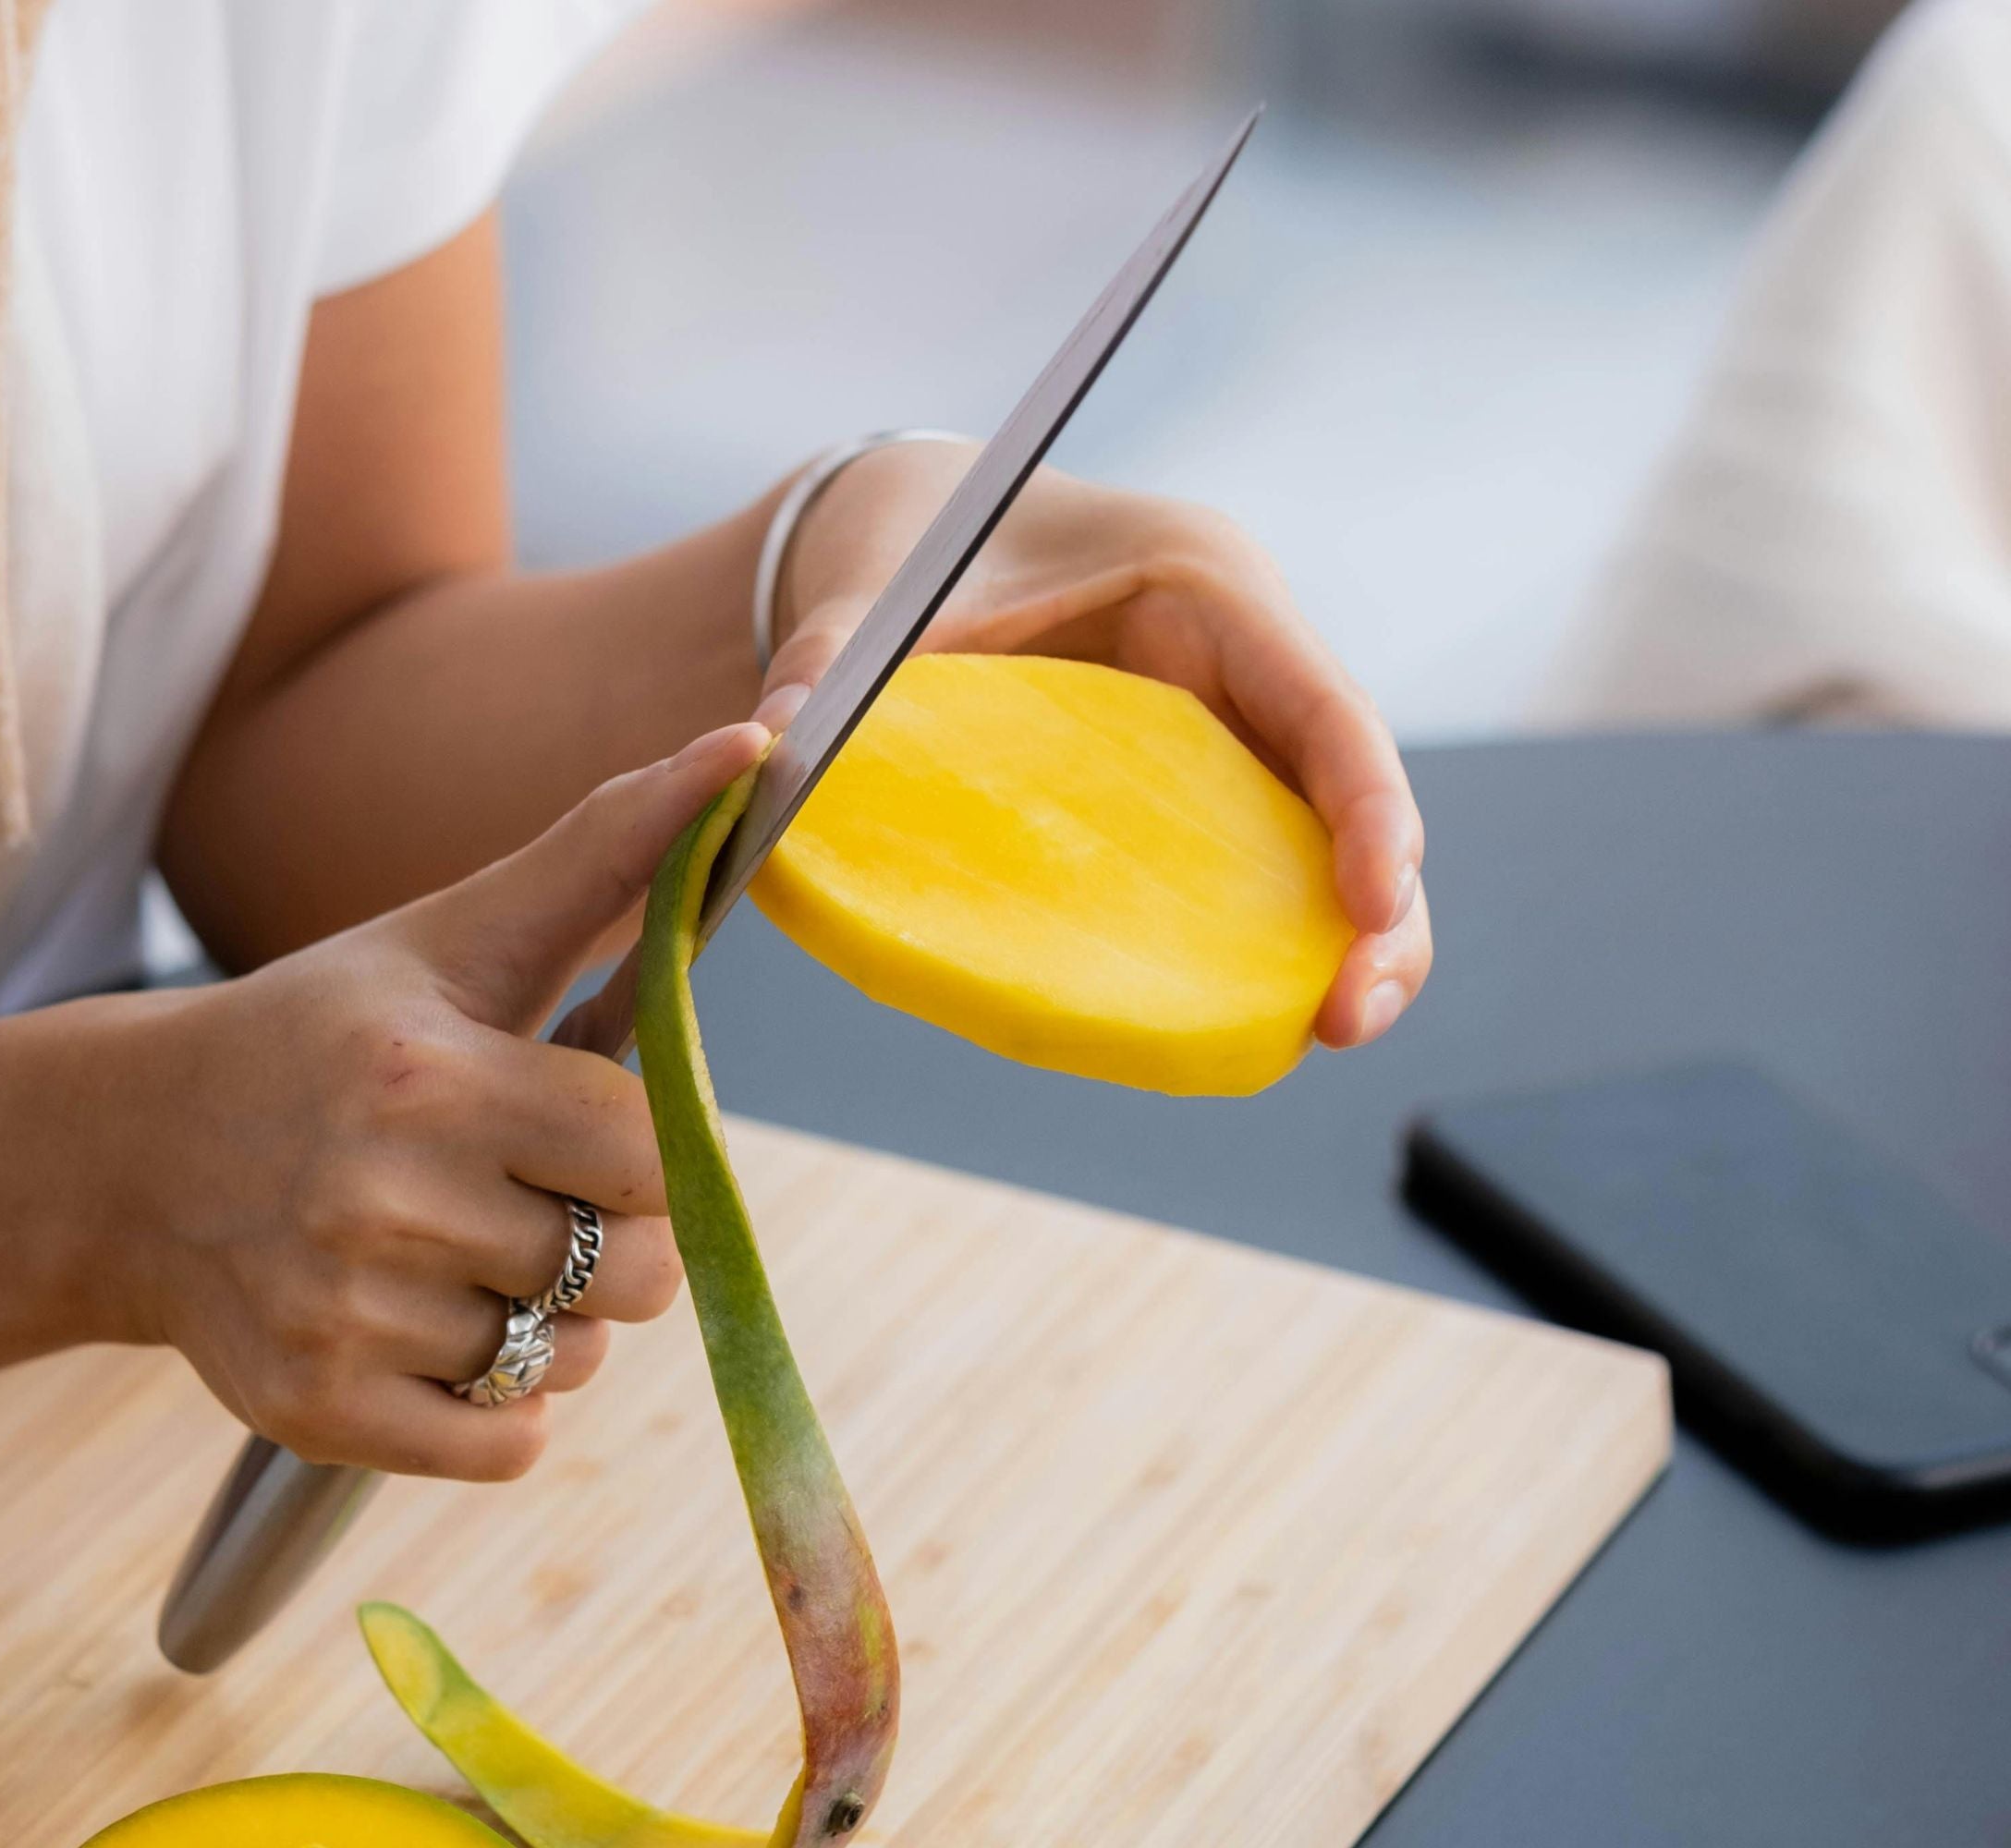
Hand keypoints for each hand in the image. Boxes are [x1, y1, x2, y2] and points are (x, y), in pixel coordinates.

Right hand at [60, 722, 768, 1480]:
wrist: (132, 1157)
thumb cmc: (325, 1034)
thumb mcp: (454, 934)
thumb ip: (608, 850)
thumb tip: (750, 747)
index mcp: (431, 1078)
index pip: (650, 1158)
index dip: (646, 1158)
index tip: (588, 1137)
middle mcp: (382, 1200)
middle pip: (631, 1276)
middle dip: (615, 1245)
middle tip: (533, 1202)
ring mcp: (342, 1315)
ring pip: (566, 1363)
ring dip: (548, 1325)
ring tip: (461, 1258)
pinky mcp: (315, 1410)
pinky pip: (504, 1451)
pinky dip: (499, 1410)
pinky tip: (438, 1332)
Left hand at [762, 438, 1430, 1049]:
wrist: (910, 529)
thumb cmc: (916, 540)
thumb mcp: (873, 595)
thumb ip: (825, 661)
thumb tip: (767, 744)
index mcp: (1202, 583)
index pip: (1321, 699)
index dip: (1367, 804)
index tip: (1375, 901)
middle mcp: (1239, 655)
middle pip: (1352, 787)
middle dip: (1381, 907)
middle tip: (1351, 1018)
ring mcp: (1223, 724)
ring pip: (1323, 841)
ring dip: (1339, 940)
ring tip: (1326, 1033)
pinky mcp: (1189, 785)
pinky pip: (1252, 864)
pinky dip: (1266, 937)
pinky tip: (1251, 1014)